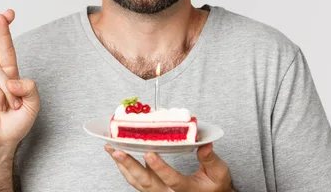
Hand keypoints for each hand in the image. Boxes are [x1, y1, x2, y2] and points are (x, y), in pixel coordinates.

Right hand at [0, 9, 40, 164]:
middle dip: (0, 30)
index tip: (8, 14)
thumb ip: (29, 86)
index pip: (6, 50)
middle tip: (2, 15)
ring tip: (9, 107)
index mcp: (9, 75)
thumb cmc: (15, 123)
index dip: (6, 32)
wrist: (1, 142)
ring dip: (9, 93)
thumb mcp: (32, 103)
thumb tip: (11, 79)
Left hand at [105, 143, 231, 191]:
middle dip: (130, 165)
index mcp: (186, 190)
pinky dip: (125, 168)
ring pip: (137, 182)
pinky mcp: (153, 190)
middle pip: (146, 182)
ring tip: (112, 149)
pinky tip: (119, 155)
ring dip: (123, 165)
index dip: (160, 167)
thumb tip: (205, 144)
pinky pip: (136, 181)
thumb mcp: (218, 172)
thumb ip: (210, 159)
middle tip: (118, 150)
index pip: (172, 180)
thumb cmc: (214, 185)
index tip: (149, 153)